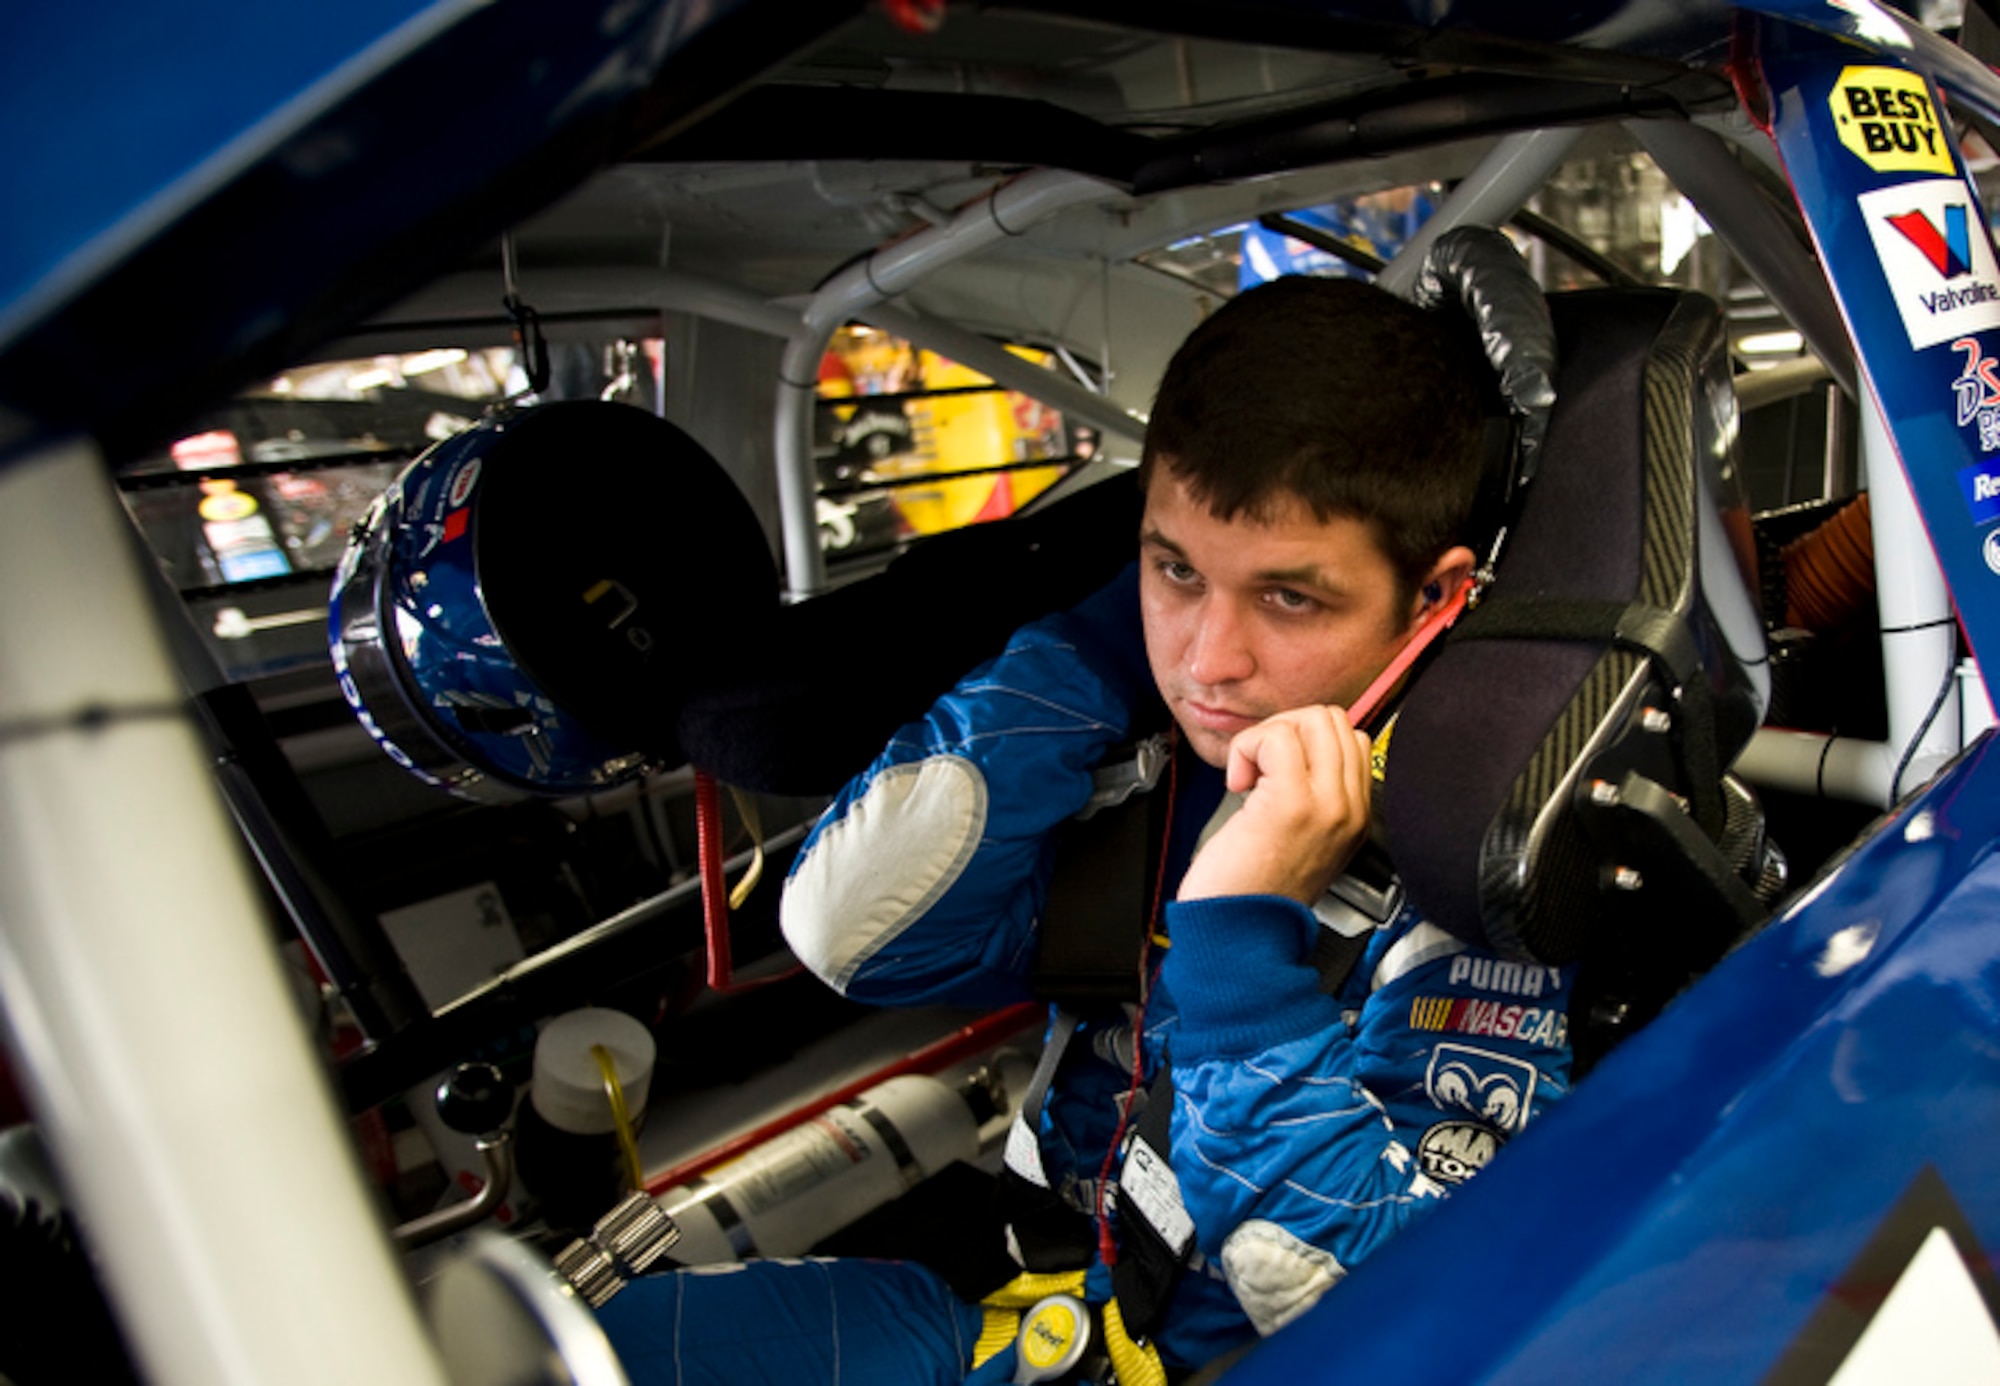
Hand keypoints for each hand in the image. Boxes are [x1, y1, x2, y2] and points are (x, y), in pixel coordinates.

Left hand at [1177, 705, 1372, 905]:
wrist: (1239, 933)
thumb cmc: (1254, 890)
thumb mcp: (1302, 841)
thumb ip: (1312, 794)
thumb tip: (1291, 746)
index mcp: (1356, 816)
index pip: (1352, 739)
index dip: (1306, 740)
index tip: (1275, 770)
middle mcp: (1350, 809)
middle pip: (1334, 720)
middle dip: (1286, 730)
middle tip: (1260, 769)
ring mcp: (1326, 805)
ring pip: (1310, 720)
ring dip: (1266, 738)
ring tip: (1251, 778)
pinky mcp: (1291, 802)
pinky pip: (1276, 737)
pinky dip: (1248, 748)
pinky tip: (1239, 785)